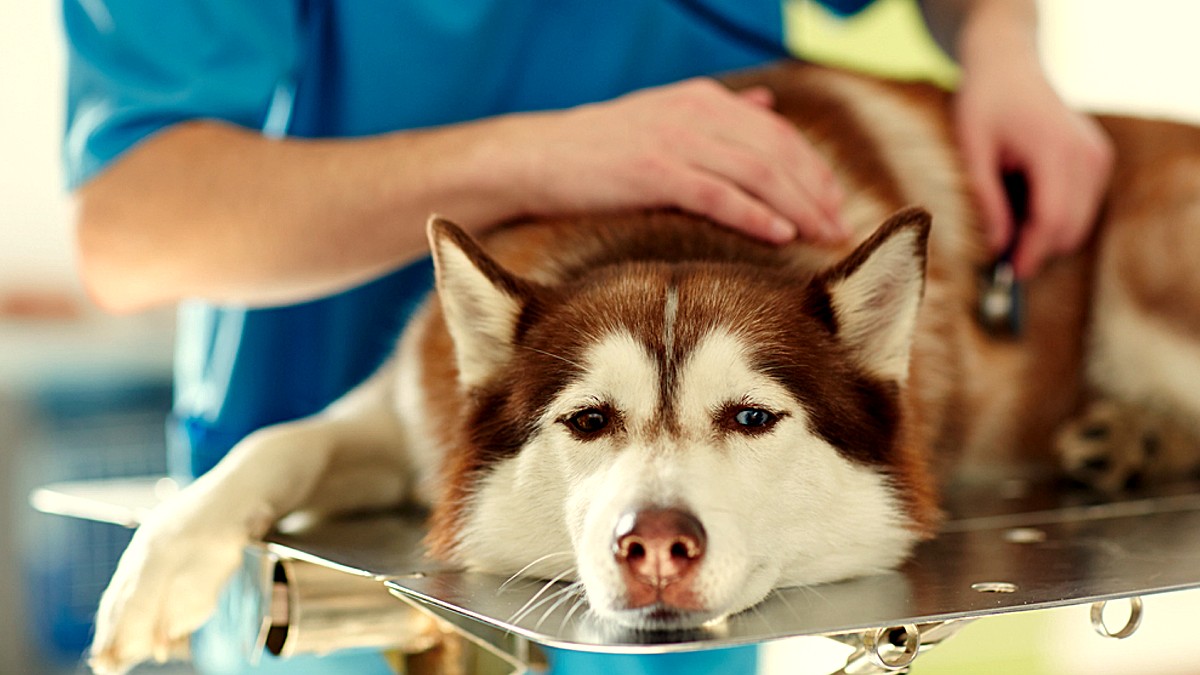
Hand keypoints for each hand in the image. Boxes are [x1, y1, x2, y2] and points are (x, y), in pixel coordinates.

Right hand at [495, 78, 847, 244]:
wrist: (538, 158)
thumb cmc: (601, 149)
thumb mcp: (665, 116)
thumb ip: (720, 113)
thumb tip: (768, 104)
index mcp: (703, 99)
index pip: (777, 132)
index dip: (812, 168)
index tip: (836, 204)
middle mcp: (696, 112)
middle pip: (777, 152)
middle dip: (815, 192)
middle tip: (840, 230)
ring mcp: (675, 140)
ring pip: (757, 172)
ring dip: (797, 207)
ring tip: (823, 237)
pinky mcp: (653, 170)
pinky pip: (718, 194)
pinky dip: (754, 214)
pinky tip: (781, 236)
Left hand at [953, 7, 1113, 277]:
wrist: (1009, 67)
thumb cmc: (982, 104)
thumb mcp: (970, 150)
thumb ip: (984, 198)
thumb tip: (996, 247)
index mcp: (1054, 149)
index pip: (1052, 219)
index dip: (1031, 253)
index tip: (1008, 275)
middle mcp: (1086, 154)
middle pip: (1069, 227)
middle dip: (1036, 249)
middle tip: (998, 258)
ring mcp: (1097, 156)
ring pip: (1078, 222)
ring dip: (1045, 233)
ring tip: (1006, 216)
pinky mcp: (1097, 159)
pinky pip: (1081, 206)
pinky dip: (1054, 215)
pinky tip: (1024, 199)